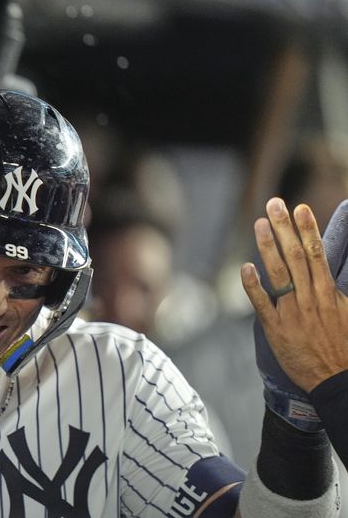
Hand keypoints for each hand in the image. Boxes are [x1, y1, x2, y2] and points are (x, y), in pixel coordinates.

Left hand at [242, 198, 347, 428]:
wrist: (338, 381)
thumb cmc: (345, 347)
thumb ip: (338, 290)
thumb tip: (329, 270)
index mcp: (328, 293)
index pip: (316, 253)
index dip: (307, 229)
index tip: (300, 208)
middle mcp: (309, 298)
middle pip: (295, 256)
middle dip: (284, 228)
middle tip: (274, 204)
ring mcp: (291, 312)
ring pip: (278, 273)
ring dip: (267, 247)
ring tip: (259, 223)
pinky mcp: (275, 328)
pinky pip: (261, 303)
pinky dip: (253, 285)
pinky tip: (245, 267)